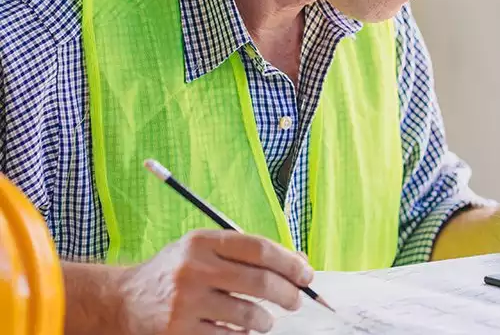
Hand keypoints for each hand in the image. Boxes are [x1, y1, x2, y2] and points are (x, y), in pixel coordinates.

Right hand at [116, 229, 312, 333]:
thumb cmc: (175, 273)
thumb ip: (247, 253)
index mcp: (203, 242)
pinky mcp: (180, 330)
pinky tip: (240, 330)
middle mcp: (193, 268)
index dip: (290, 263)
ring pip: (249, 314)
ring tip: (264, 319)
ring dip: (266, 320)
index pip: (259, 249)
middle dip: (288, 294)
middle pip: (260, 281)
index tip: (306, 274)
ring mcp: (185, 302)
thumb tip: (300, 263)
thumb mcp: (204, 251)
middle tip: (296, 300)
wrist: (123, 301)